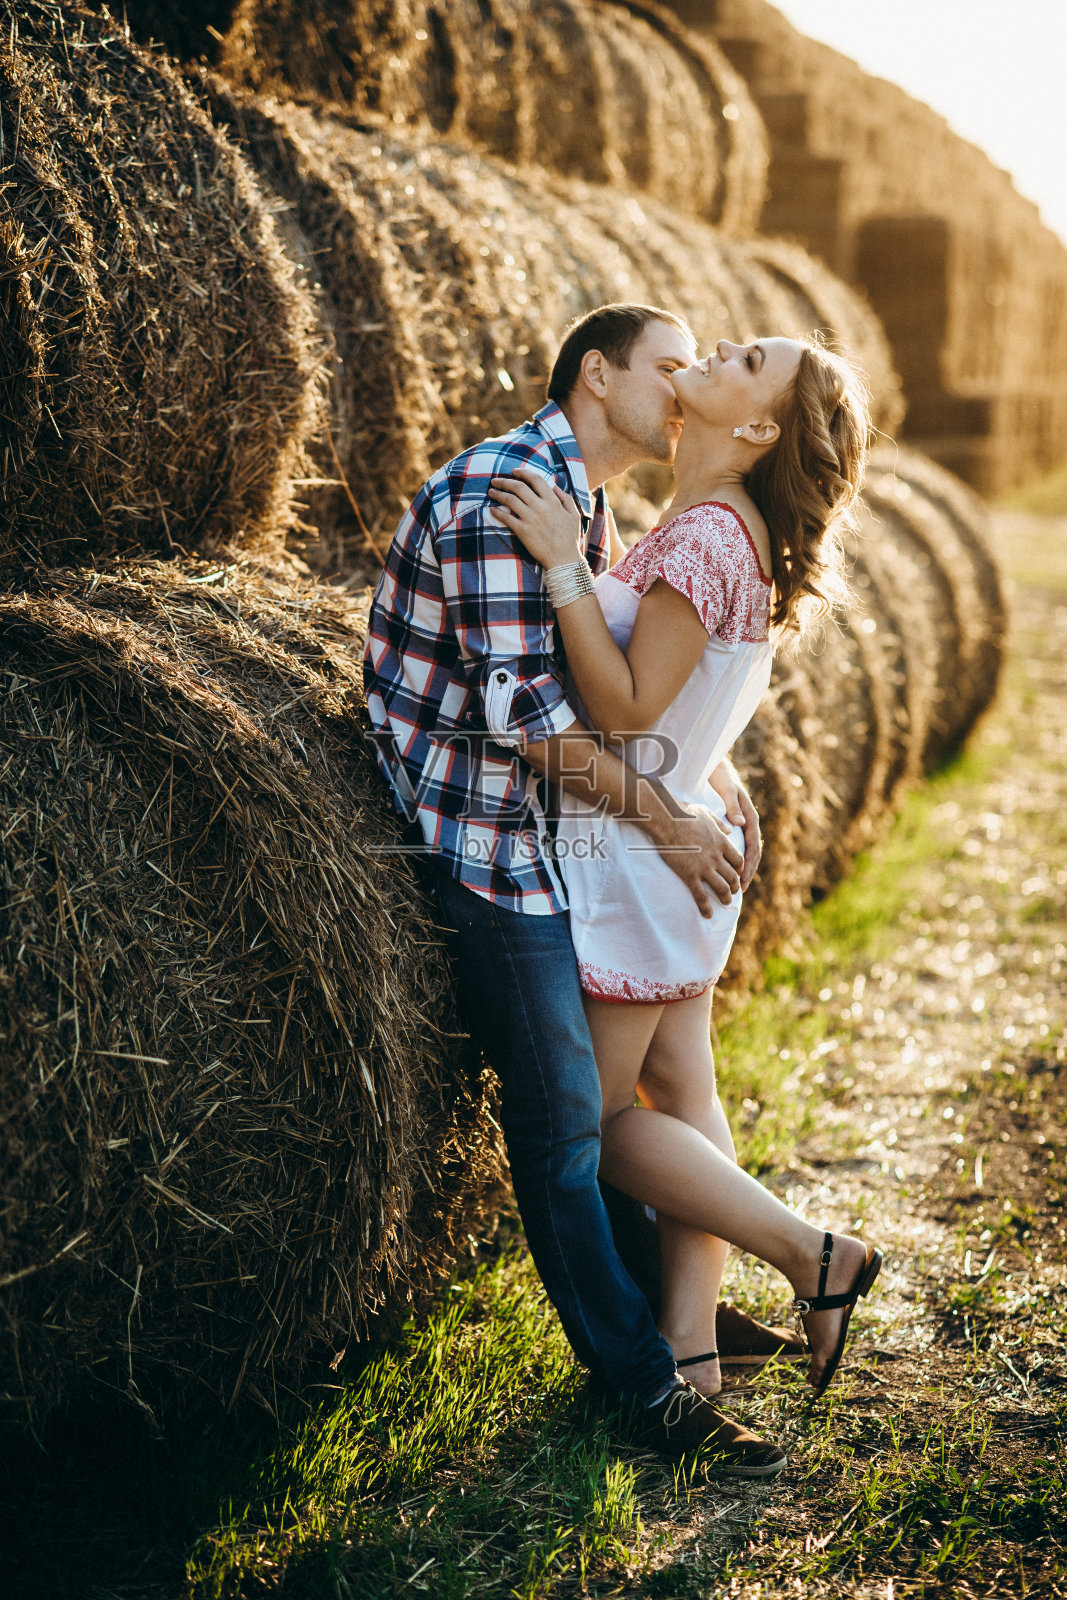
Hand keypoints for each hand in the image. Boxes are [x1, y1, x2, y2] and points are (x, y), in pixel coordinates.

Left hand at [489, 468, 581, 567]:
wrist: (563, 560)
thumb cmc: (570, 538)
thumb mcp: (574, 515)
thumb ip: (565, 498)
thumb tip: (555, 486)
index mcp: (553, 501)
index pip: (535, 479)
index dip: (523, 472)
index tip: (513, 471)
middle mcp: (540, 507)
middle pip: (518, 487)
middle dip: (504, 481)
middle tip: (495, 480)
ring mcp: (531, 518)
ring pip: (510, 500)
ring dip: (498, 494)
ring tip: (491, 492)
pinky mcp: (523, 531)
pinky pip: (506, 518)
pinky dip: (497, 512)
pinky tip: (492, 509)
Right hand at [648, 798, 743, 916]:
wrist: (666, 819)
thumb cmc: (683, 813)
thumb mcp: (707, 814)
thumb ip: (720, 824)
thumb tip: (730, 829)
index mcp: (721, 842)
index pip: (738, 861)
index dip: (740, 870)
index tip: (737, 874)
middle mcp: (716, 857)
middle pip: (733, 877)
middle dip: (735, 886)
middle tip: (733, 891)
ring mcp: (703, 867)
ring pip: (722, 888)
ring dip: (725, 898)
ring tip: (725, 902)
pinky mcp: (689, 875)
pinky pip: (701, 896)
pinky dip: (706, 907)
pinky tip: (708, 914)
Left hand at [708, 760, 761, 889]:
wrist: (715, 766)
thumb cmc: (720, 777)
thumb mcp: (726, 789)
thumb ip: (732, 805)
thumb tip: (740, 824)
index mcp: (748, 815)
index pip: (753, 843)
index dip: (750, 862)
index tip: (743, 877)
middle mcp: (747, 821)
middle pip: (752, 851)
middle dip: (748, 871)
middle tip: (741, 888)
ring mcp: (741, 823)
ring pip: (746, 850)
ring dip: (743, 868)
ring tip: (738, 885)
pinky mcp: (733, 824)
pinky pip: (738, 845)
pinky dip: (735, 858)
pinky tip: (729, 869)